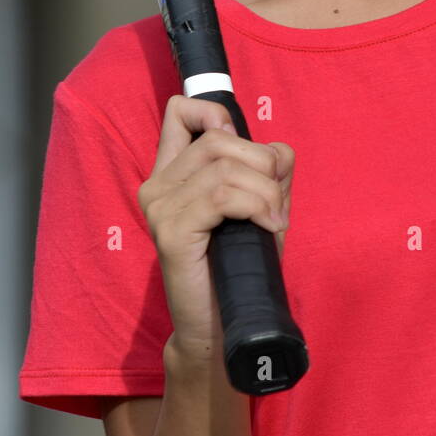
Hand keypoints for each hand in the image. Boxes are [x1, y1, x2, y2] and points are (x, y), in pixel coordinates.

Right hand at [138, 95, 293, 350]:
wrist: (221, 324)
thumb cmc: (240, 266)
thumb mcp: (258, 205)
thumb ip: (264, 170)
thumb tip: (277, 150)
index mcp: (172, 173)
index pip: (180, 112)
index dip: (218, 115)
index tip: (250, 153)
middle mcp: (158, 185)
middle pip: (217, 139)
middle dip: (263, 163)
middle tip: (276, 202)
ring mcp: (159, 208)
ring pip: (225, 168)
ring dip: (266, 190)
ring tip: (275, 219)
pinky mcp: (170, 232)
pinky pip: (223, 197)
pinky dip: (257, 206)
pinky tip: (270, 226)